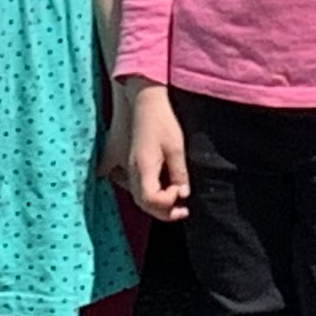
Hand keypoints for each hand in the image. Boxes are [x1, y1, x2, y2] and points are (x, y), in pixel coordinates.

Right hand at [124, 84, 191, 220]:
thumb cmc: (162, 122)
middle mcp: (133, 171)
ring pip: (140, 198)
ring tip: (177, 204)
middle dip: (164, 212)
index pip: (150, 199)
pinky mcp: (133, 164)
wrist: (145, 103)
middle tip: (184, 211)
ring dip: (158, 206)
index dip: (167, 203)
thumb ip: (179, 173)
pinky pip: (139, 189)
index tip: (182, 192)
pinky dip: (152, 197)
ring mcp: (131, 168)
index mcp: (144, 167)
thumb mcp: (176, 148)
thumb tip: (184, 194)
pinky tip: (166, 192)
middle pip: (143, 203)